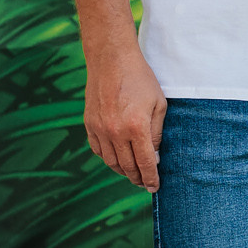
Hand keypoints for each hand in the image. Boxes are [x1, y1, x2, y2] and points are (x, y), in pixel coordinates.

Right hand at [83, 47, 166, 190]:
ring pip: (110, 162)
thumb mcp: (159, 104)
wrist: (111, 60)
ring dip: (122, 171)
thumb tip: (154, 156)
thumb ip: (157, 133)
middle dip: (137, 178)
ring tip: (132, 174)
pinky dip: (107, 158)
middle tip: (145, 183)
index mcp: (137, 127)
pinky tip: (117, 159)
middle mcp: (116, 132)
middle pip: (127, 167)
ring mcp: (99, 129)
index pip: (145, 163)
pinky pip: (98, 150)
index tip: (154, 187)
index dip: (151, 178)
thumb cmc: (140, 80)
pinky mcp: (89, 124)